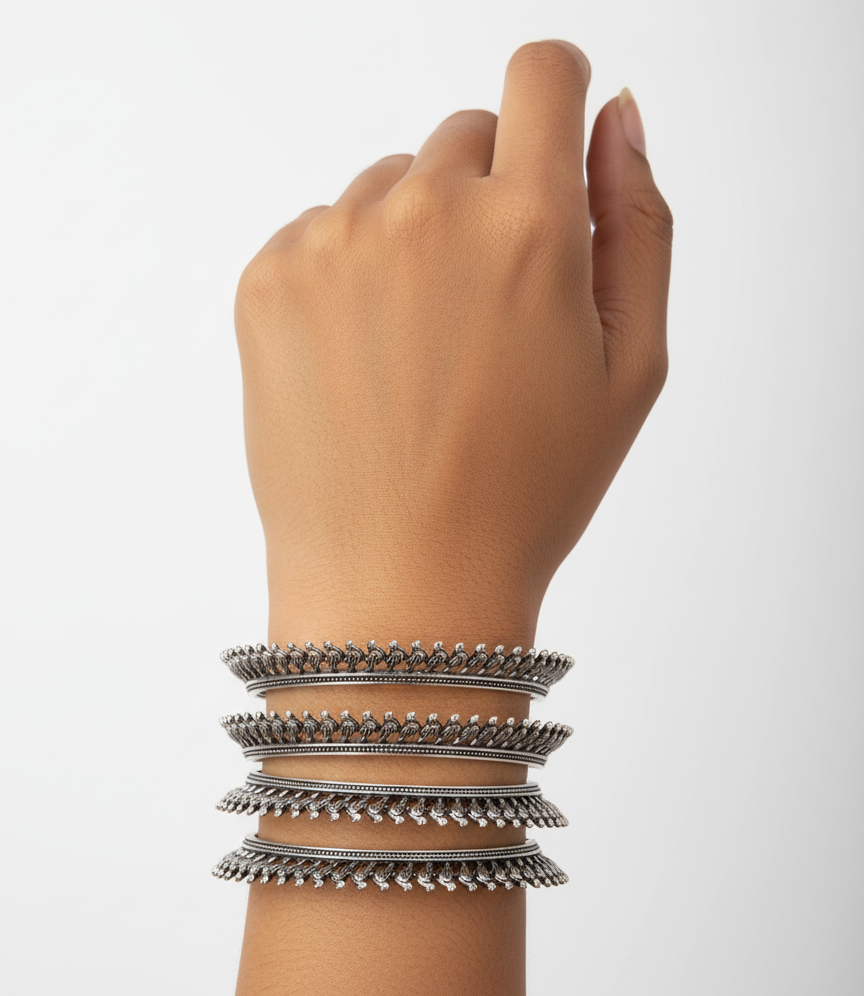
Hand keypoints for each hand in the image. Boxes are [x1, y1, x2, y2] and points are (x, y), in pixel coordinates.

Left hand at [233, 39, 672, 646]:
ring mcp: (334, 242)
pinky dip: (350, 275)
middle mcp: (425, 213)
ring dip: (416, 240)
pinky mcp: (269, 278)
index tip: (550, 142)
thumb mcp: (631, 367)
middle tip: (489, 314)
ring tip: (422, 354)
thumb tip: (617, 117)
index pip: (542, 76)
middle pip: (466, 137)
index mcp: (529, 226)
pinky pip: (323, 229)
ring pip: (392, 187)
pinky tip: (367, 362)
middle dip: (490, 199)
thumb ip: (638, 223)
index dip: (556, 98)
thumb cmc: (525, 492)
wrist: (400, 582)